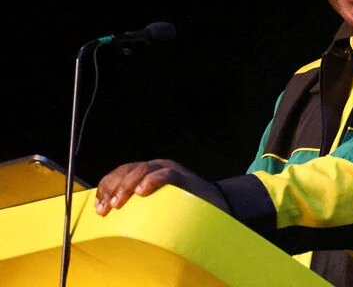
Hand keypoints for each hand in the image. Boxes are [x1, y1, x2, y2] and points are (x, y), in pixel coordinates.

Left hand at [95, 159, 228, 215]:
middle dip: (112, 188)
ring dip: (126, 186)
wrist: (217, 205)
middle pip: (127, 170)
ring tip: (118, 203)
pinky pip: (165, 175)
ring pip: (142, 170)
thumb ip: (138, 208)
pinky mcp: (183, 177)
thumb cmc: (183, 209)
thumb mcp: (155, 206)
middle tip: (106, 208)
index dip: (106, 188)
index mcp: (146, 174)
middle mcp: (156, 167)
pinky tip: (142, 191)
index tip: (98, 208)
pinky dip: (151, 181)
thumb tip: (112, 220)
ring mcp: (170, 170)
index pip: (120, 173)